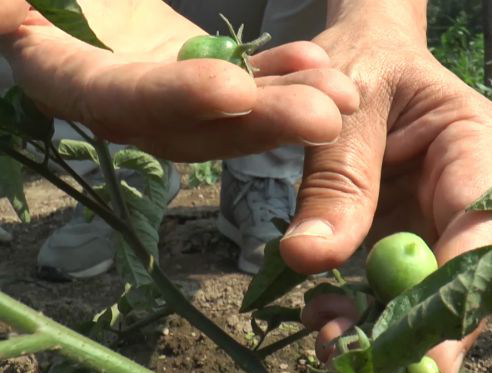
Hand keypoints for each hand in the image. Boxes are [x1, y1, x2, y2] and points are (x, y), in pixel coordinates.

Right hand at [0, 0, 358, 160]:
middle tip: (327, 115)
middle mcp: (118, 104)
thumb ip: (12, 7)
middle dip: (259, 123)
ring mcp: (164, 94)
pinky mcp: (196, 74)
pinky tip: (319, 65)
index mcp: (63, 78)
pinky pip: (243, 80)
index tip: (234, 88)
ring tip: (341, 95)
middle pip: (191, 125)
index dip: (173, 98)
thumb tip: (8, 14)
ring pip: (229, 114)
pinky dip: (280, 76)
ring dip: (287, 106)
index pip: (118, 99)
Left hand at [281, 2, 491, 372]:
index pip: (481, 229)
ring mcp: (432, 219)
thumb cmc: (362, 63)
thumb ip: (335, 179)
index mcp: (473, 146)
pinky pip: (388, 285)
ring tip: (330, 354)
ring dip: (383, 333)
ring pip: (423, 293)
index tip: (425, 355)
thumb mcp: (344, 109)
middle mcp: (463, 193)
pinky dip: (358, 312)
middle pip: (459, 278)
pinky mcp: (400, 235)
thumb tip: (310, 259)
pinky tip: (322, 323)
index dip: (458, 295)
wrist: (355, 58)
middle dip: (417, 333)